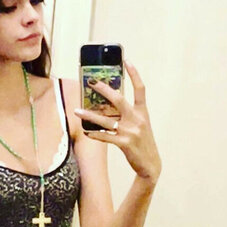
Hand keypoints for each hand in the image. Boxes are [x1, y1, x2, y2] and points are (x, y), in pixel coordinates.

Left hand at [74, 60, 161, 184]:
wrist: (151, 165)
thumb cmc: (143, 144)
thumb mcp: (140, 126)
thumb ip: (128, 115)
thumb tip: (107, 107)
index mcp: (143, 113)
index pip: (140, 89)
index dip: (134, 74)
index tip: (126, 61)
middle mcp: (137, 119)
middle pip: (119, 99)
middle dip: (104, 89)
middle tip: (91, 82)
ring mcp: (131, 132)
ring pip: (106, 120)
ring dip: (89, 115)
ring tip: (76, 111)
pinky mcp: (125, 143)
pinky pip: (105, 137)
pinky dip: (94, 134)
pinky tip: (86, 132)